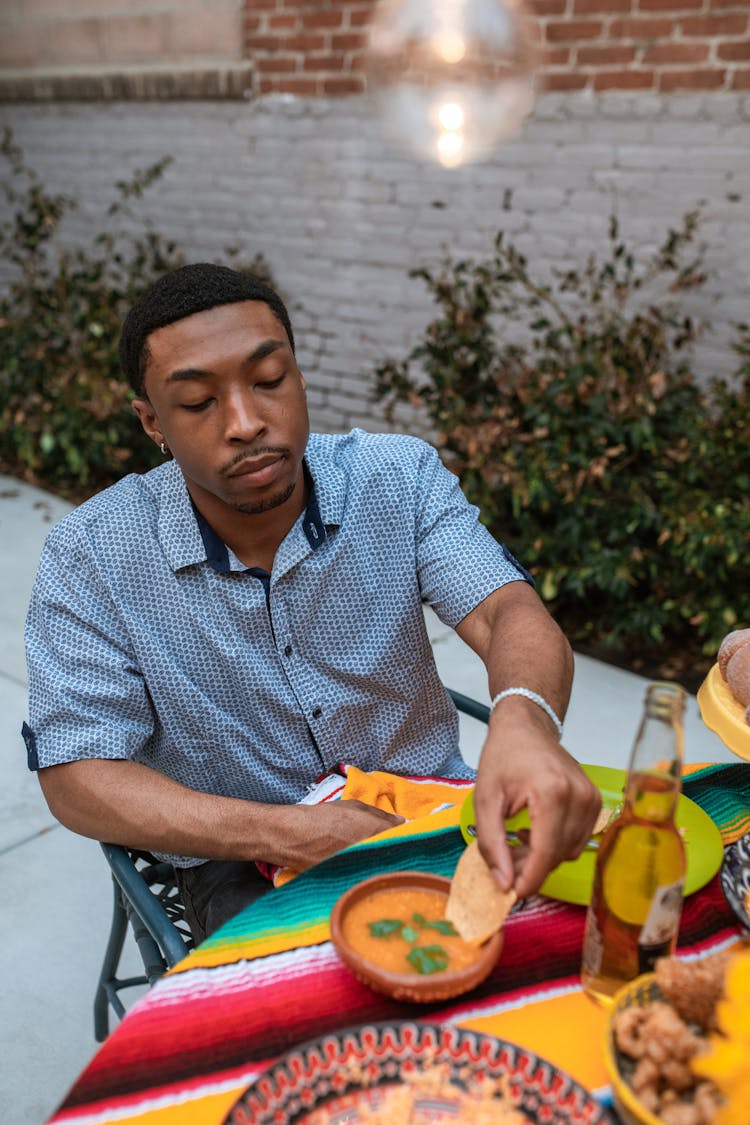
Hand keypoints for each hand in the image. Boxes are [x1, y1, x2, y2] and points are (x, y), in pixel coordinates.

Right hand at [284, 799, 404, 871]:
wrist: (296, 836)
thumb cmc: (325, 818)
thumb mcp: (353, 807)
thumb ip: (380, 814)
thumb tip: (400, 820)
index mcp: (377, 830)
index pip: (405, 836)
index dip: (409, 837)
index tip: (408, 838)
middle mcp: (373, 850)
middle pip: (397, 855)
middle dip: (399, 853)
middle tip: (398, 851)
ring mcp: (363, 867)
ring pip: (384, 869)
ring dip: (386, 865)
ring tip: (380, 861)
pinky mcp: (352, 880)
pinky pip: (368, 878)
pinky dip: (370, 875)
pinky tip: (366, 871)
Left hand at [474, 703, 600, 899]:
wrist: (526, 727)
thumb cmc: (504, 756)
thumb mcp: (485, 799)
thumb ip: (491, 843)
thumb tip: (503, 883)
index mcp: (552, 792)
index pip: (546, 852)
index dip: (529, 879)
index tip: (511, 894)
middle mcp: (580, 796)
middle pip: (558, 855)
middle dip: (530, 866)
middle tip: (503, 858)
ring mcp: (592, 799)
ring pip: (569, 852)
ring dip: (542, 855)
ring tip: (516, 837)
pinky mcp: (596, 802)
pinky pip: (577, 840)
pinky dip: (555, 843)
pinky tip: (534, 828)